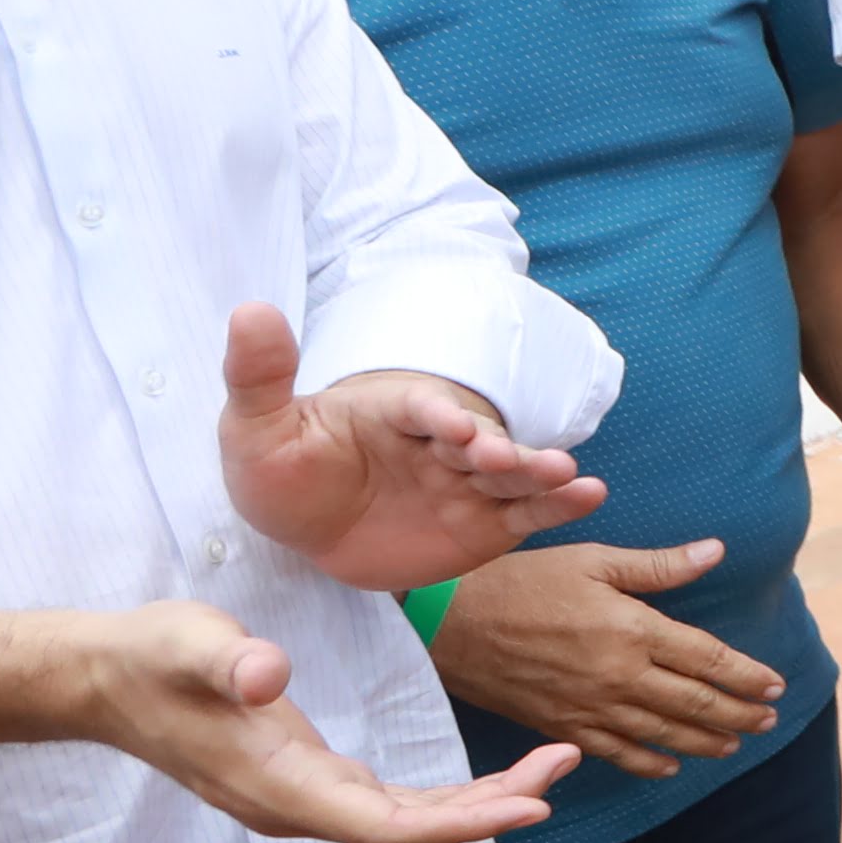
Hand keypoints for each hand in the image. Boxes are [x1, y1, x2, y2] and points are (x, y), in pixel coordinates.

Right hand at [79, 599, 580, 842]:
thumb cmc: (148, 656)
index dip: (466, 820)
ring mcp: (299, 799)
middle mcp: (296, 808)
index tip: (533, 802)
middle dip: (493, 807)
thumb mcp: (188, 644)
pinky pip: (388, 806)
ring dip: (477, 804)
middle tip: (563, 765)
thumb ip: (229, 662)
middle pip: (414, 832)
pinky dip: (444, 798)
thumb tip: (266, 677)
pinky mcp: (302, 781)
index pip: (390, 825)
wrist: (100, 678)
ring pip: (405, 823)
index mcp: (280, 786)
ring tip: (546, 766)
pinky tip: (487, 779)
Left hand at [219, 305, 596, 592]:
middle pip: (475, 441)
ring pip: (509, 475)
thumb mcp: (255, 428)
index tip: (452, 426)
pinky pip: (525, 514)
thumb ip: (258, 375)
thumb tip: (251, 309)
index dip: (437, 413)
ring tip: (569, 475)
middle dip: (494, 448)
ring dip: (539, 472)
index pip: (418, 407)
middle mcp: (438, 443)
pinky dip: (559, 505)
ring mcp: (465, 484)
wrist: (308, 533)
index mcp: (391, 412)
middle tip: (502, 458)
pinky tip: (589, 496)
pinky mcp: (485, 524)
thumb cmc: (283, 474)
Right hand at [424, 539, 782, 779]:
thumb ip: (659, 566)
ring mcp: (591, 707)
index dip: (748, 676)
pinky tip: (670, 766)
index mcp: (634, 630)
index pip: (710, 660)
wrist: (448, 620)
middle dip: (739, 714)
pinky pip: (616, 754)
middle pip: (696, 705)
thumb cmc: (522, 580)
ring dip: (706, 742)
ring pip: (664, 735)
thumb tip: (715, 552)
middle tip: (769, 720)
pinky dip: (649, 763)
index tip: (776, 685)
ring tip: (736, 744)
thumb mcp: (593, 560)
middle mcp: (620, 676)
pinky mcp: (561, 726)